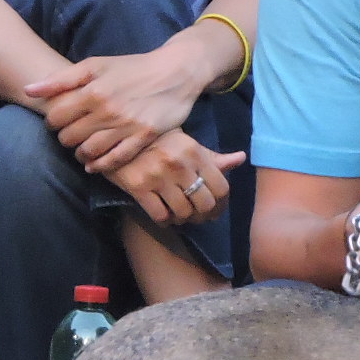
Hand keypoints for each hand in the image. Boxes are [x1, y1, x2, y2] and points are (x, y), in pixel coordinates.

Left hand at [27, 47, 204, 174]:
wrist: (175, 72)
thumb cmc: (130, 68)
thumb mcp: (95, 65)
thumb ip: (60, 79)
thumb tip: (28, 90)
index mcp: (92, 91)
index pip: (55, 118)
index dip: (52, 122)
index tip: (59, 121)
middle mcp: (107, 110)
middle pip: (70, 137)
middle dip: (65, 138)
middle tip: (70, 135)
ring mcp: (126, 126)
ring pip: (89, 152)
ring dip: (80, 154)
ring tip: (81, 149)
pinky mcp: (143, 138)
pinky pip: (115, 160)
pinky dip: (100, 166)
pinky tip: (94, 164)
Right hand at [108, 134, 244, 226]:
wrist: (119, 139)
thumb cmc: (159, 142)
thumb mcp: (187, 144)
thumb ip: (213, 157)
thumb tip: (241, 159)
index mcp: (194, 151)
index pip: (221, 188)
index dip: (220, 202)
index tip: (214, 206)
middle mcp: (178, 164)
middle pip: (204, 204)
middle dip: (203, 214)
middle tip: (197, 215)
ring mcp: (157, 176)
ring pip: (183, 213)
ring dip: (183, 218)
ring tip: (179, 213)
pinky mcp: (138, 187)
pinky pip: (160, 216)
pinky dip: (165, 220)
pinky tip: (164, 214)